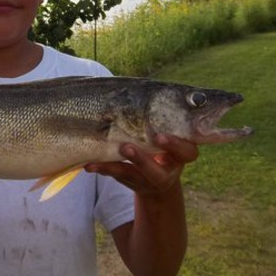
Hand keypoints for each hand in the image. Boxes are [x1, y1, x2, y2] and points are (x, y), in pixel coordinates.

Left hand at [84, 134, 198, 195]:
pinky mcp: (130, 182)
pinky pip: (115, 175)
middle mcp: (165, 173)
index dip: (175, 145)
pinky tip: (90, 164)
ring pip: (132, 175)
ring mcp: (146, 181)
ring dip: (117, 164)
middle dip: (141, 160)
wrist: (158, 184)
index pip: (186, 153)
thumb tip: (160, 91)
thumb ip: (170, 123)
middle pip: (156, 171)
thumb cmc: (166, 148)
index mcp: (181, 158)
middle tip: (127, 146)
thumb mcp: (174, 138)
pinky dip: (102, 168)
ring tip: (105, 152)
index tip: (160, 137)